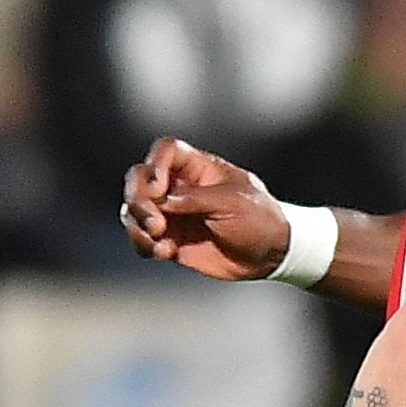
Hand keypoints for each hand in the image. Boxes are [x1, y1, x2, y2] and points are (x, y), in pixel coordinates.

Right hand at [121, 136, 288, 281]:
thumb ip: (195, 199)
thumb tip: (161, 200)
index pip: (165, 151)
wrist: (271, 255)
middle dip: (138, 200)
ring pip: (134, 210)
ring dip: (138, 226)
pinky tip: (165, 253)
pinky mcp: (170, 238)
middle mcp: (179, 186)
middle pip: (139, 179)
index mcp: (199, 168)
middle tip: (156, 223)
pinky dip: (145, 245)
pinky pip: (143, 238)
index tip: (158, 188)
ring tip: (159, 242)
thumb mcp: (233, 203)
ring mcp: (172, 213)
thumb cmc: (260, 220)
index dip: (154, 164)